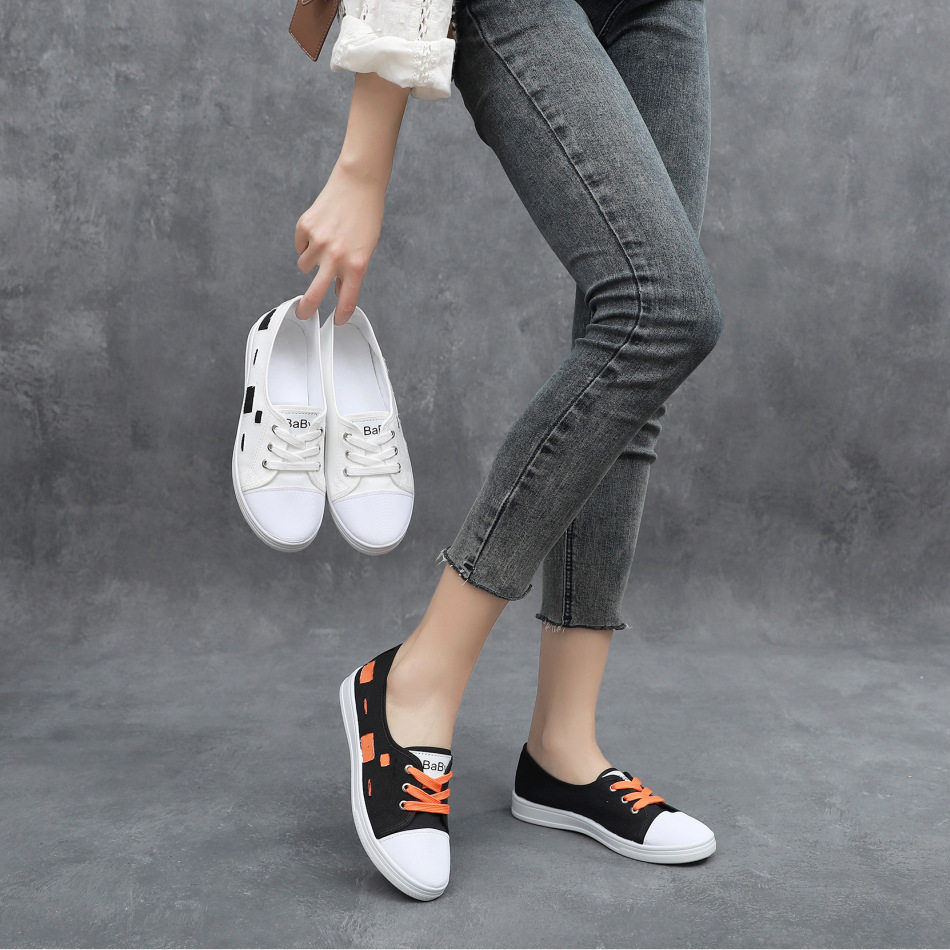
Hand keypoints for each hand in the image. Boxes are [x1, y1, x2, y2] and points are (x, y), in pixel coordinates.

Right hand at [294, 160, 385, 323]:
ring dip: (312, 262)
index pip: (346, 300)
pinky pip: (300, 246)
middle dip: (306, 309)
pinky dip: (307, 243)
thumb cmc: (366, 216)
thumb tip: (338, 290)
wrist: (358, 183)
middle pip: (314, 295)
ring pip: (304, 266)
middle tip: (303, 313)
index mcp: (356, 265)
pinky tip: (320, 230)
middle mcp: (336, 257)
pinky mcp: (305, 228)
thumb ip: (352, 271)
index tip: (336, 321)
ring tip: (326, 244)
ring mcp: (318, 243)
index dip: (341, 314)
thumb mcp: (366, 248)